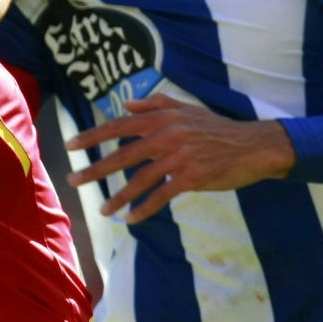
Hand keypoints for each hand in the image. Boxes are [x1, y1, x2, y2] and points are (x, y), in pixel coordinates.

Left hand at [64, 94, 295, 223]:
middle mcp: (166, 136)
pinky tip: (130, 219)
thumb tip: (126, 103)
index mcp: (161, 118)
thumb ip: (155, 103)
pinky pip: (161, 196)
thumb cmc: (216, 126)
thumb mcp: (186, 108)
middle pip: (122, 154)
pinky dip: (144, 208)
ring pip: (139, 179)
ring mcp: (178, 158)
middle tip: (73, 180)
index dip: (93, 136)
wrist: (252, 146)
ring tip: (101, 209)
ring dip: (117, 196)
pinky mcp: (190, 178)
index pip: (118, 126)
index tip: (71, 145)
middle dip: (94, 169)